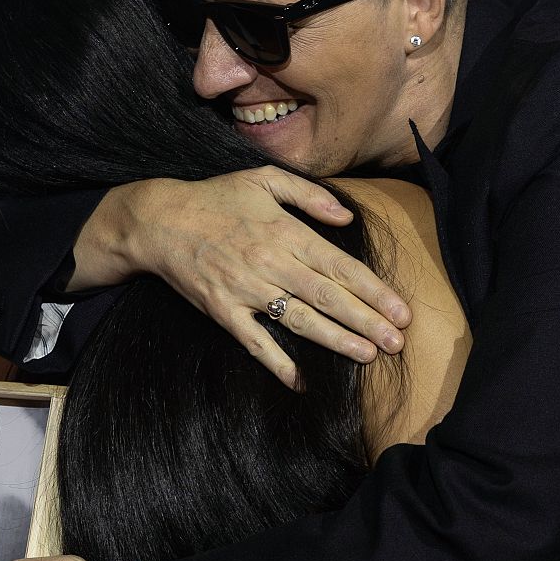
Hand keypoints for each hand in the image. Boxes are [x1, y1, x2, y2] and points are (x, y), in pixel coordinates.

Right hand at [71, 166, 411, 388]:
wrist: (159, 221)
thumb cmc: (216, 198)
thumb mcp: (264, 179)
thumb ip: (310, 196)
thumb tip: (347, 218)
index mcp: (285, 231)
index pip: (340, 266)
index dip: (374, 290)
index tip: (400, 310)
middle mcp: (270, 262)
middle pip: (328, 297)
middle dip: (367, 321)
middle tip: (397, 342)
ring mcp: (246, 289)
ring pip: (300, 320)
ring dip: (336, 340)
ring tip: (367, 356)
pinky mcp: (223, 311)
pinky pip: (255, 342)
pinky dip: (279, 363)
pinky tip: (303, 381)